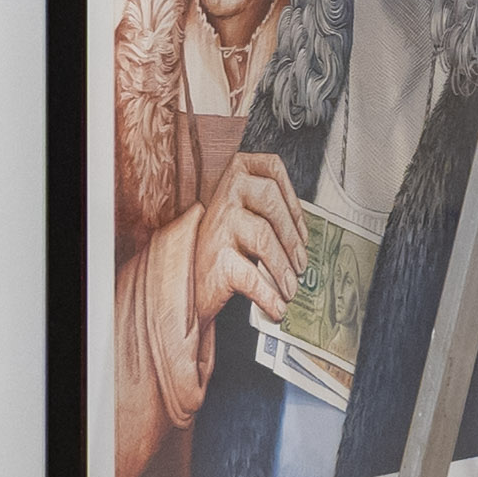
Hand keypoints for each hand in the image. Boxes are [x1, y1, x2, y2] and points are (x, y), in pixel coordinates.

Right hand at [193, 152, 311, 323]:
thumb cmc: (211, 248)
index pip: (271, 170)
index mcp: (231, 174)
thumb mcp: (233, 216)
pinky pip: (251, 275)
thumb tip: (300, 232)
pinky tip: (277, 307)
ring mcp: (217, 224)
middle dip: (292, 238)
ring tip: (290, 289)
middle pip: (271, 202)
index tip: (302, 230)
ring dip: (283, 268)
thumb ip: (260, 210)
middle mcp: (223, 193)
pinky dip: (269, 295)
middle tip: (300, 265)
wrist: (175, 286)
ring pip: (264, 237)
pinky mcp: (215, 259)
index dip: (292, 202)